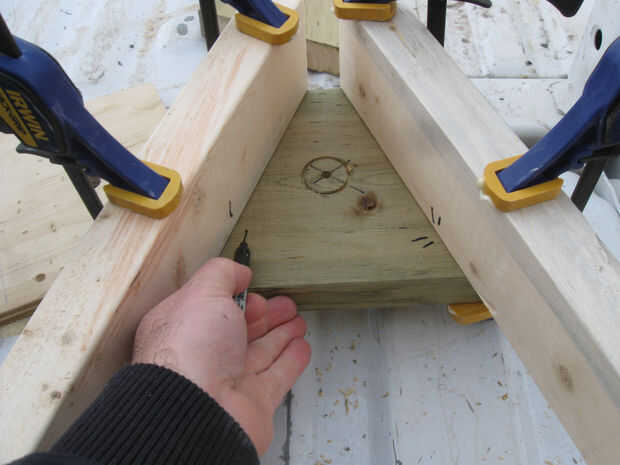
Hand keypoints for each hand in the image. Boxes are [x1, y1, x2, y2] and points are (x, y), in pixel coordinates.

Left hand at [132, 257, 310, 454]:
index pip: (214, 308)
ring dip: (282, 335)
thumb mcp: (203, 293)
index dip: (238, 297)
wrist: (198, 412)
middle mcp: (204, 356)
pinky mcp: (253, 403)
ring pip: (261, 352)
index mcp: (184, 329)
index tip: (257, 290)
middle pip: (241, 330)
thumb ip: (222, 274)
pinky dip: (291, 361)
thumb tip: (239, 271)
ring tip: (299, 322)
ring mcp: (229, 380)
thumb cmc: (191, 352)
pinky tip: (301, 348)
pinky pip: (277, 377)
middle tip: (287, 305)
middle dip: (266, 315)